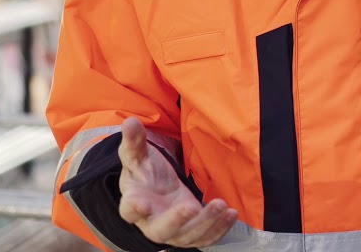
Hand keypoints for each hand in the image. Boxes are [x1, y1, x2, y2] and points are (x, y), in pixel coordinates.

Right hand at [117, 117, 237, 246]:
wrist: (156, 190)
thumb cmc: (145, 172)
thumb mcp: (138, 155)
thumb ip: (134, 142)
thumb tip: (130, 121)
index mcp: (134, 203)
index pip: (129, 210)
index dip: (134, 209)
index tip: (141, 204)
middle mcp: (151, 223)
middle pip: (161, 230)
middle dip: (177, 220)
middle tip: (192, 206)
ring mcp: (173, 231)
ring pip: (187, 237)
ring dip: (206, 223)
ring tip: (221, 206)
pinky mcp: (192, 232)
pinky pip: (205, 238)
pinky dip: (219, 229)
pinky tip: (231, 214)